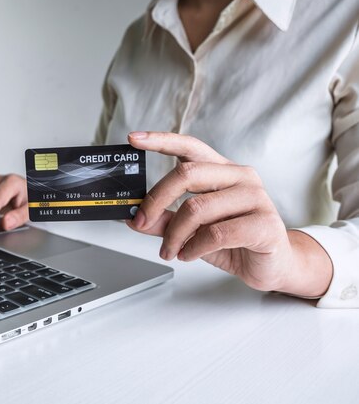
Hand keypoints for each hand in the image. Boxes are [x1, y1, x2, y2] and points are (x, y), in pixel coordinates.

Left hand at [127, 131, 331, 296]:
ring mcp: (255, 197)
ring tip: (170, 251)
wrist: (271, 266)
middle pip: (186, 174)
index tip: (134, 139)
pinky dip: (193, 248)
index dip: (161, 140)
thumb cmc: (233, 242)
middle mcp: (240, 176)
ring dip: (174, 235)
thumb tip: (133, 217)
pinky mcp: (264, 224)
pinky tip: (188, 255)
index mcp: (221, 170)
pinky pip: (216, 233)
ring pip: (197, 208)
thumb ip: (165, 220)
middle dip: (156, 201)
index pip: (189, 146)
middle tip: (141, 222)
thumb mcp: (191, 230)